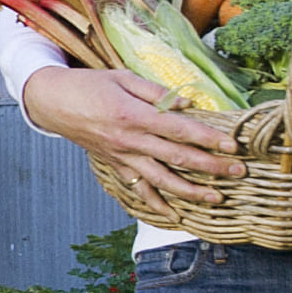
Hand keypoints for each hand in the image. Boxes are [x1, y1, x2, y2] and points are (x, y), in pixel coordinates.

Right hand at [22, 65, 242, 189]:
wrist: (53, 102)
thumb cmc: (89, 85)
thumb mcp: (123, 77)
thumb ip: (156, 92)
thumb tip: (188, 104)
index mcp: (134, 114)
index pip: (180, 130)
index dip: (208, 139)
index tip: (232, 146)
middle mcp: (130, 141)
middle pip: (178, 158)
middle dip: (211, 167)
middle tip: (238, 172)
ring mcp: (123, 157)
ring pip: (162, 181)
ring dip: (191, 192)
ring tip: (216, 198)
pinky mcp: (116, 166)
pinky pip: (139, 190)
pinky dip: (156, 205)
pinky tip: (175, 215)